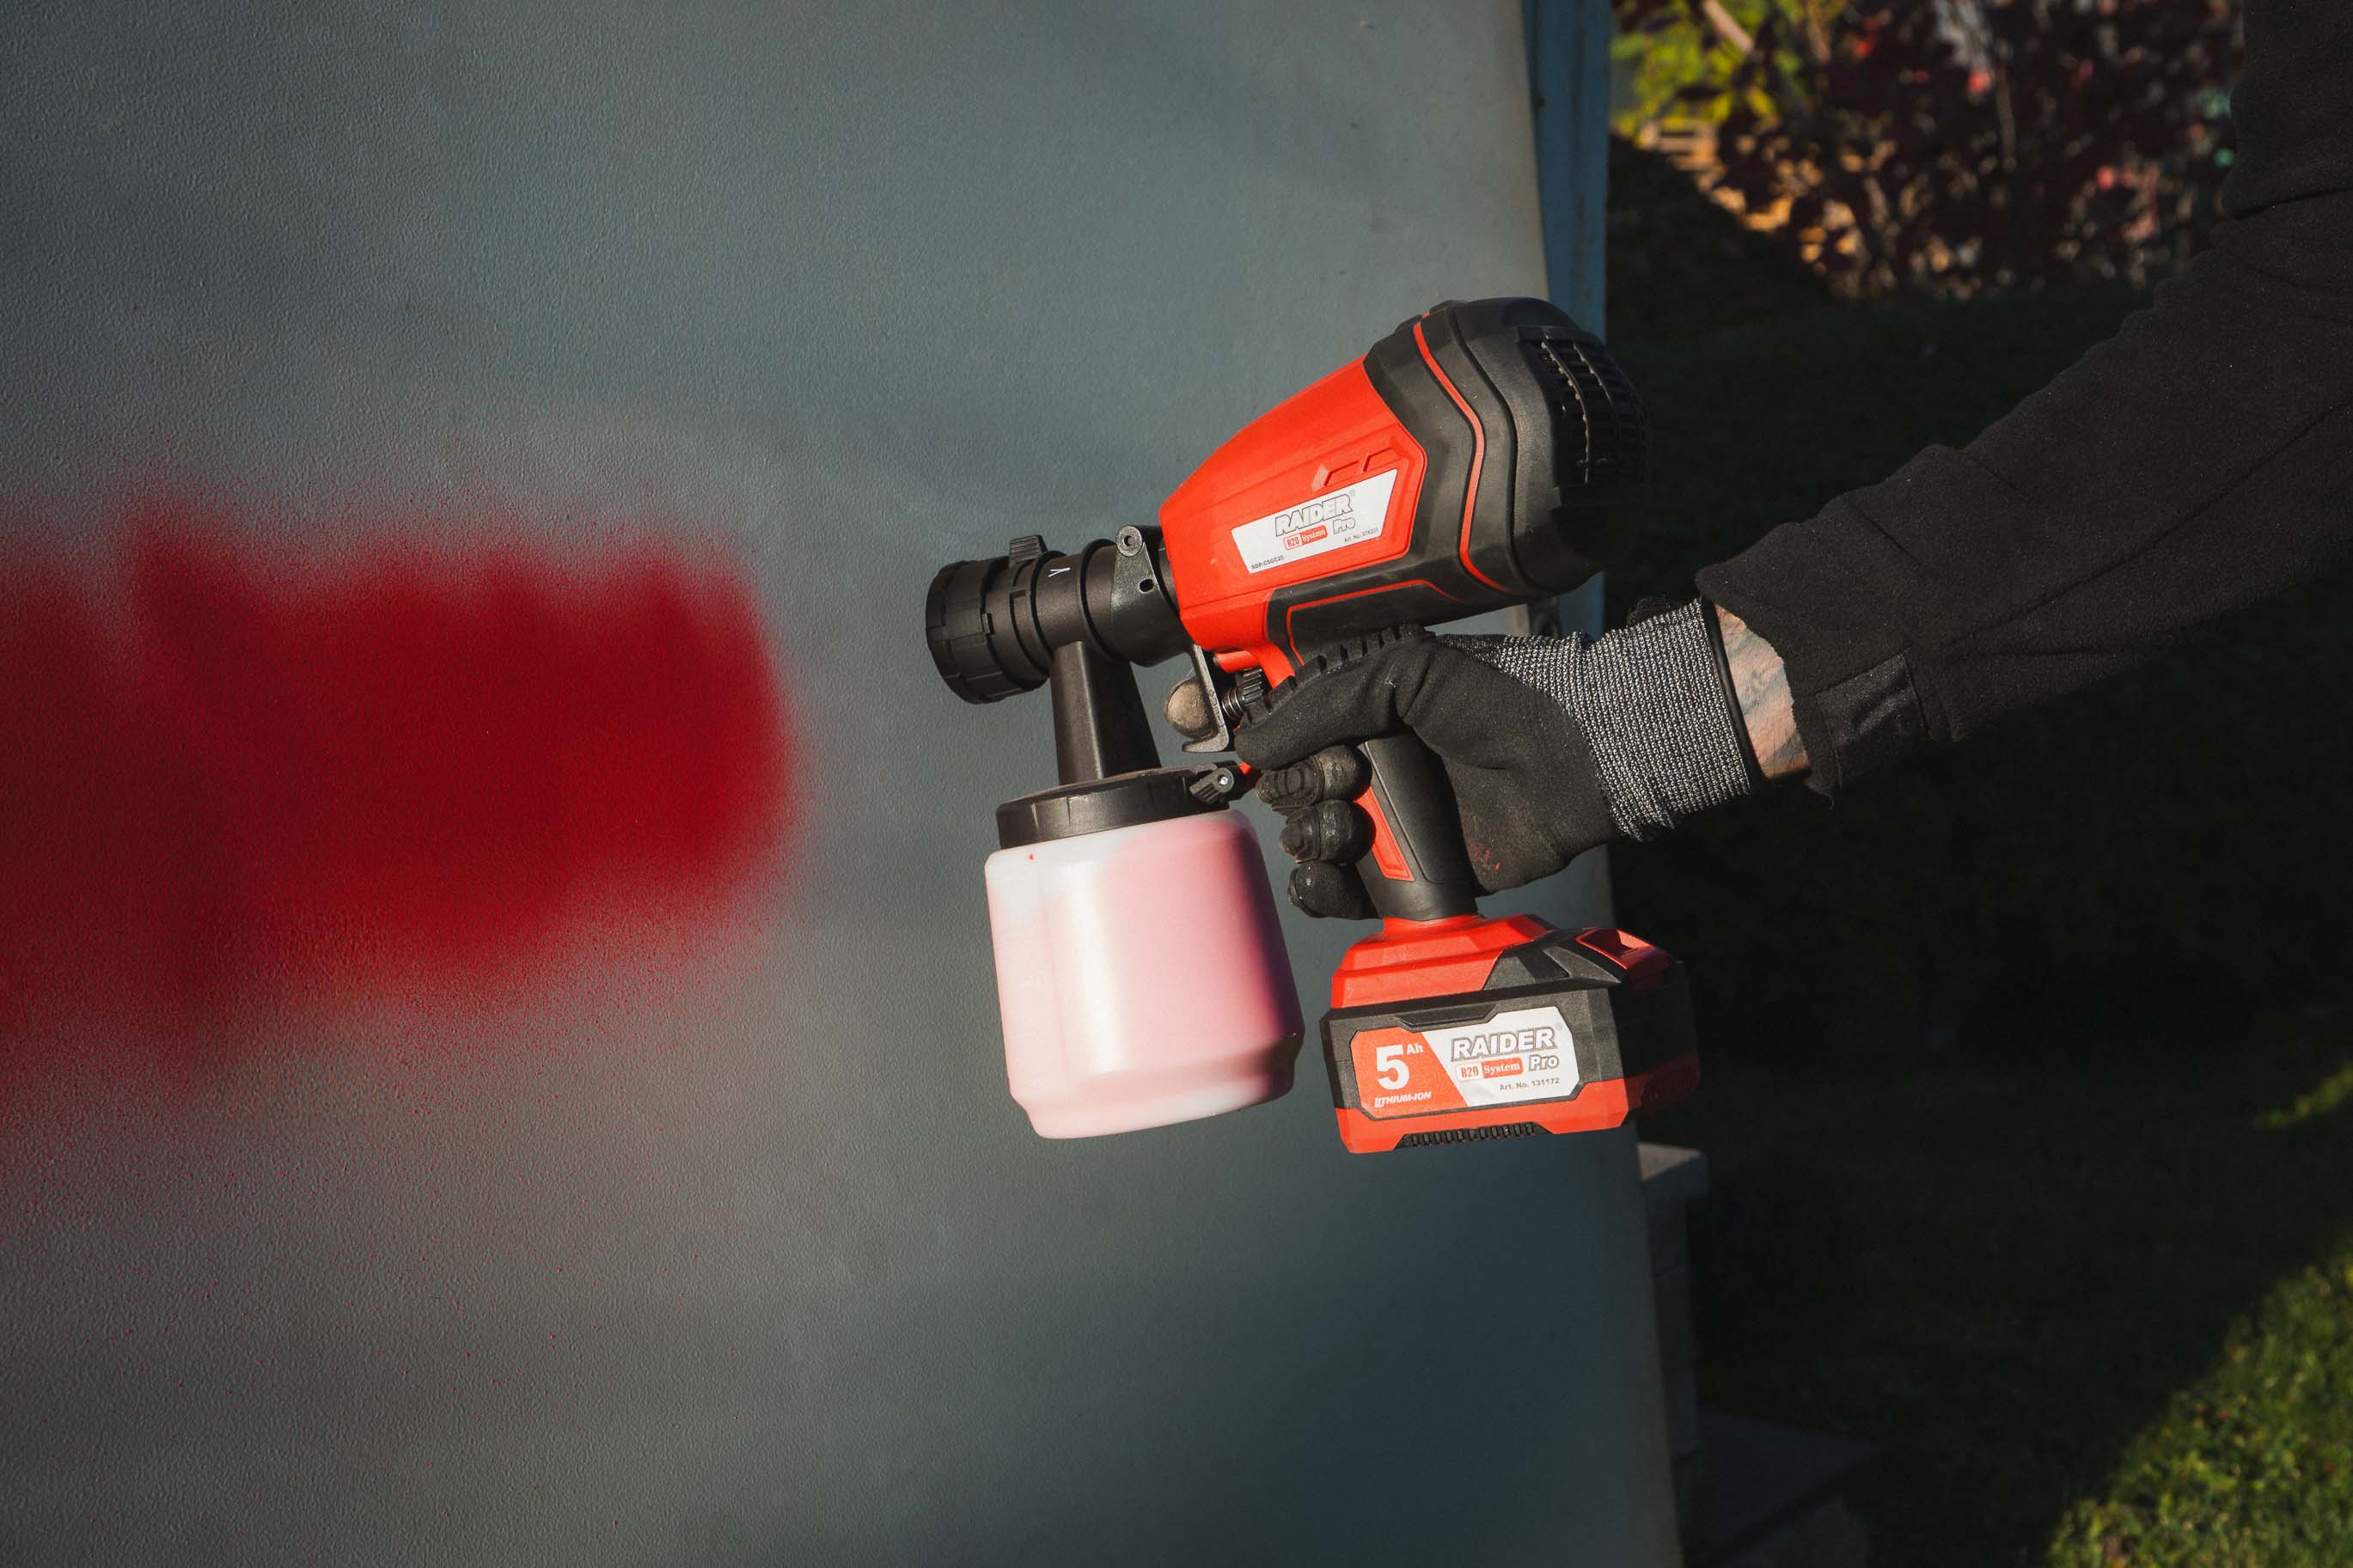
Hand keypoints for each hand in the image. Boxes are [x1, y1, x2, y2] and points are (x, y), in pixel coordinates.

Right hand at [1230, 629, 1619, 918]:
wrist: (1566, 763)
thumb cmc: (1499, 702)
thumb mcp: (1404, 671)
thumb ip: (1323, 701)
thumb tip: (1252, 745)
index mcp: (1358, 716)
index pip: (1282, 737)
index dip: (1270, 746)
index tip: (1284, 745)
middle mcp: (1364, 769)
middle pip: (1287, 794)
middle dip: (1300, 792)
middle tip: (1351, 779)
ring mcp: (1384, 824)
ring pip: (1304, 844)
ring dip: (1311, 839)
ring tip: (1353, 828)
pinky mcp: (1404, 877)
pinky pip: (1338, 895)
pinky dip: (1321, 891)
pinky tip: (1335, 876)